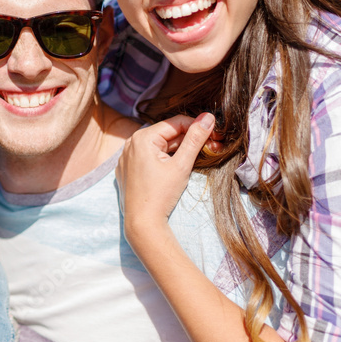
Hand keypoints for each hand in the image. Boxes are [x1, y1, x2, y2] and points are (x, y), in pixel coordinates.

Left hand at [117, 113, 215, 243]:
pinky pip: (147, 158)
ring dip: (176, 150)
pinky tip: (174, 170)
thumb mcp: (181, 165)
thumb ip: (195, 139)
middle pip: (166, 135)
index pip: (175, 123)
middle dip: (188, 140)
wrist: (142, 223)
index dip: (196, 127)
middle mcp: (130, 143)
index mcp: (142, 137)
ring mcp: (126, 157)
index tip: (214, 135)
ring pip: (158, 147)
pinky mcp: (127, 170)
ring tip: (195, 159)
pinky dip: (162, 160)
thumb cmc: (161, 195)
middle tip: (210, 148)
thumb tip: (208, 117)